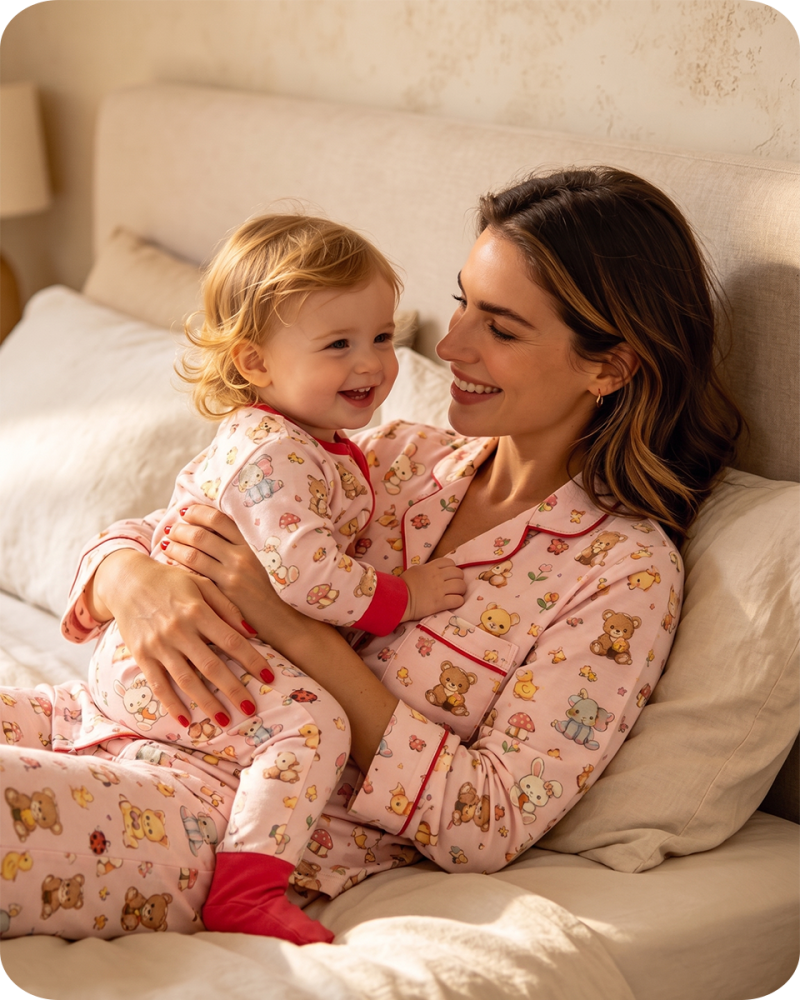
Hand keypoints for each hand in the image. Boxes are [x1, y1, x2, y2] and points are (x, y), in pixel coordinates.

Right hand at [90, 547, 270, 724]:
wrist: (127, 580)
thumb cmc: (171, 581)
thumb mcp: (202, 583)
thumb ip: (227, 607)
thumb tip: (253, 632)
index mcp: (197, 611)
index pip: (231, 641)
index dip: (252, 660)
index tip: (269, 677)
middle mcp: (179, 630)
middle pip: (211, 666)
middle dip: (234, 690)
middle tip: (251, 708)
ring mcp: (158, 645)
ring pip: (186, 681)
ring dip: (207, 703)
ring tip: (225, 721)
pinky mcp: (142, 656)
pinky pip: (158, 685)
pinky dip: (171, 705)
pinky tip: (186, 720)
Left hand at [166, 505, 399, 771]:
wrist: (288, 625)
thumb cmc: (273, 597)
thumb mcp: (262, 567)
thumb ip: (241, 552)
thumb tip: (217, 539)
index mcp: (251, 546)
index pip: (220, 519)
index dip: (199, 513)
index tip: (187, 513)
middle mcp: (241, 557)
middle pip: (201, 534)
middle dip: (181, 529)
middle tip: (171, 530)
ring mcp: (231, 577)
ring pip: (193, 554)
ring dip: (175, 548)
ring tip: (166, 547)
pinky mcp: (223, 597)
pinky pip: (193, 578)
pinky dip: (179, 571)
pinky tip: (171, 571)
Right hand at [401, 557, 465, 620]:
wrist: (398, 600)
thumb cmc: (402, 586)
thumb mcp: (415, 571)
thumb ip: (427, 569)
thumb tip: (434, 570)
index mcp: (430, 567)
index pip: (450, 562)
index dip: (452, 569)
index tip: (449, 576)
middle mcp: (437, 576)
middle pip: (458, 573)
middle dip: (458, 579)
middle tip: (454, 586)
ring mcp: (440, 589)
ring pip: (461, 586)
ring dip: (460, 590)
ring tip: (456, 594)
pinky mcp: (440, 603)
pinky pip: (458, 600)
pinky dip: (458, 601)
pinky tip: (454, 602)